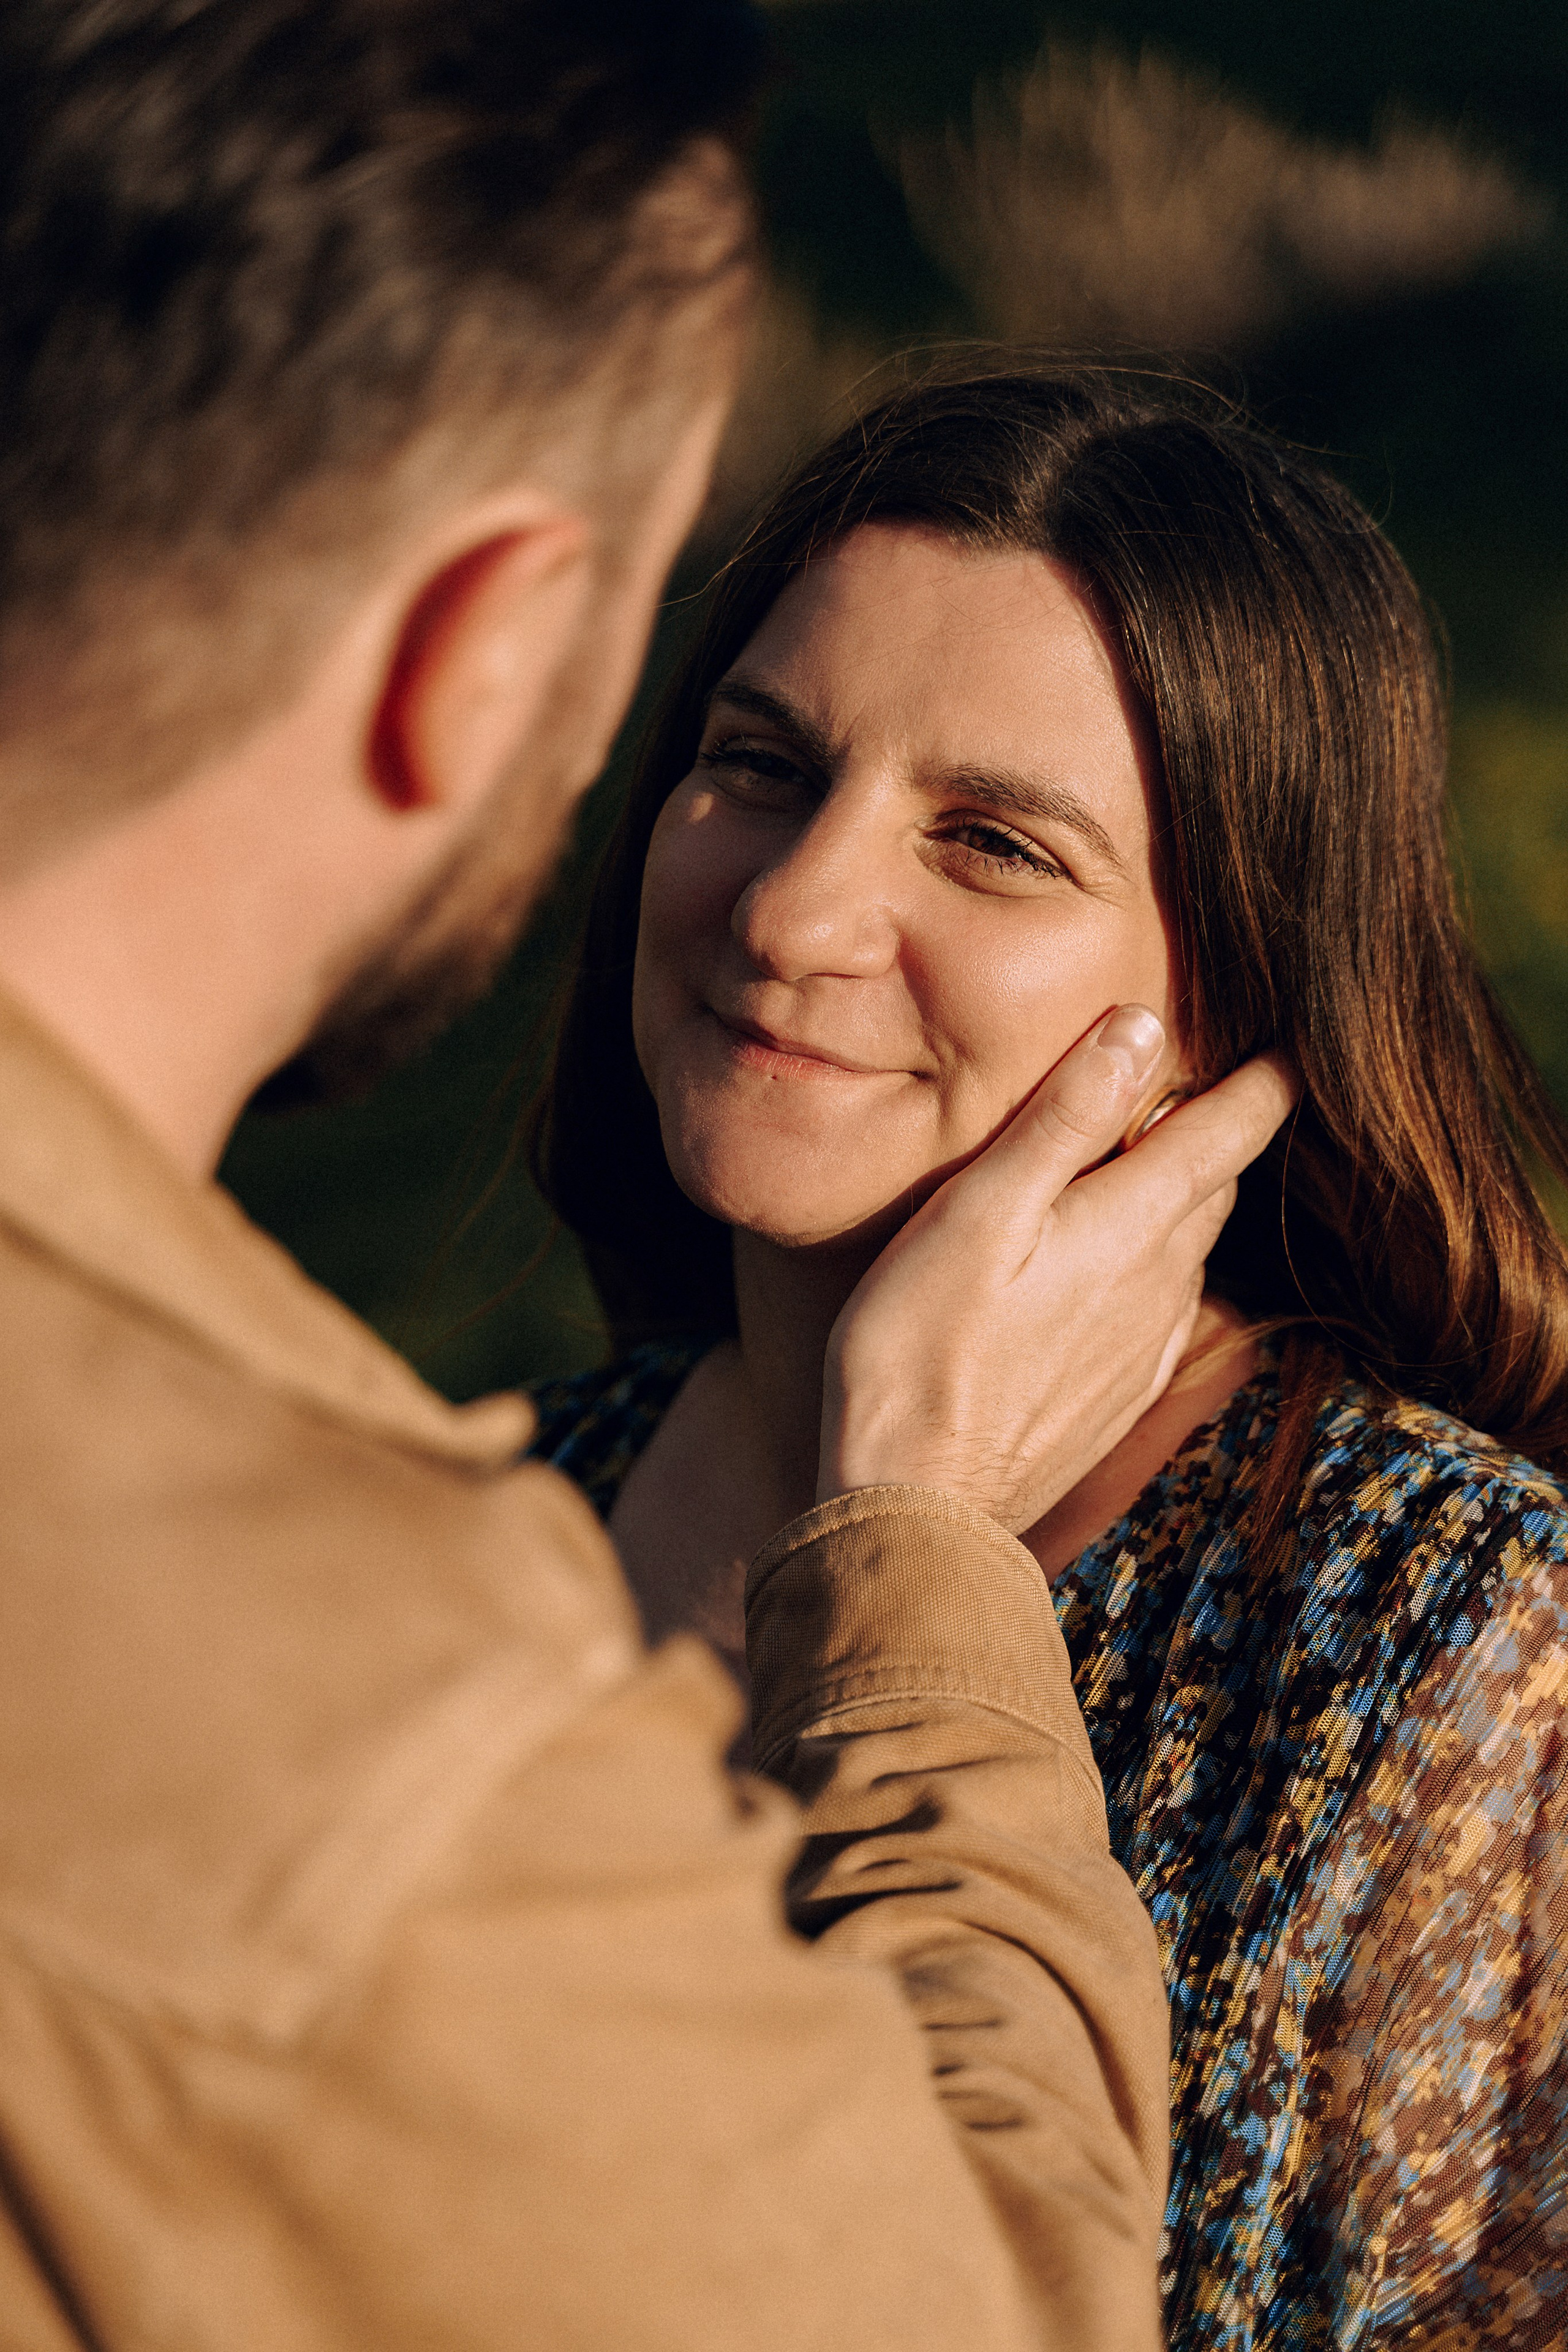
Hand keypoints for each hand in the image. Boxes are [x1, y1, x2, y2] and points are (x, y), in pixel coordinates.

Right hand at [819, 1006, 1295, 1532]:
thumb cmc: (920, 1347)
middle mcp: (1159, 1285)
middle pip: (1215, 1186)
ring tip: (1145, 1159)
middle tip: (1206, 1081)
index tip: (1291, 1040)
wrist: (916, 1506)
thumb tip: (1142, 1028)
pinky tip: (1110, 1265)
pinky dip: (1151, 1264)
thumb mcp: (979, 1210)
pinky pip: (1160, 1307)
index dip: (1264, 1080)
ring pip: (1187, 1247)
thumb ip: (1063, 1118)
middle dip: (1220, 1130)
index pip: (1227, 1133)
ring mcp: (1143, 1346)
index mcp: (1131, 1227)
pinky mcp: (1117, 1393)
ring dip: (1179, 1198)